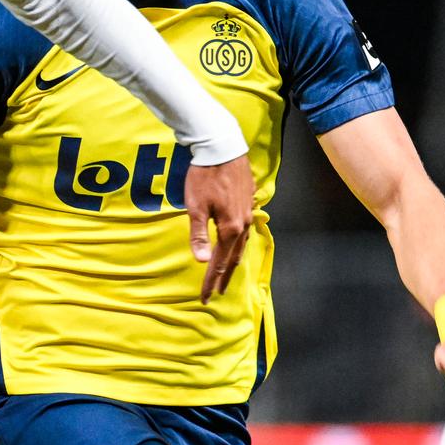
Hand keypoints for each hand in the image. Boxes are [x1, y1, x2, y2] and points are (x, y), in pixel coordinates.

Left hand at [184, 154, 254, 301]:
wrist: (223, 148)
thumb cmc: (205, 176)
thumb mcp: (195, 207)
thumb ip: (199, 235)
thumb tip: (201, 261)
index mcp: (230, 228)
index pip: (218, 262)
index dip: (211, 281)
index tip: (205, 297)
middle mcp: (242, 224)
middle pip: (233, 257)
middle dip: (224, 276)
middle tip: (218, 292)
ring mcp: (248, 212)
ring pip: (242, 244)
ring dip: (233, 261)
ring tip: (227, 272)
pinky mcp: (248, 202)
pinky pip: (246, 230)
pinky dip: (239, 243)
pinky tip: (236, 242)